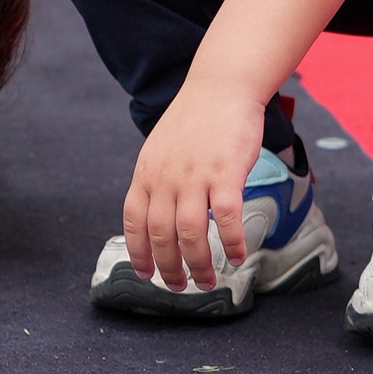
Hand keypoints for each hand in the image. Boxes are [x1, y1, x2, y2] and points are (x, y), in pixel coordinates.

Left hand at [123, 78, 264, 291]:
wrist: (220, 86)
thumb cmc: (194, 119)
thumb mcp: (160, 148)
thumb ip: (157, 180)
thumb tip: (158, 217)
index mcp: (146, 172)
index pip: (134, 221)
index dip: (138, 253)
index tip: (147, 274)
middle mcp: (166, 177)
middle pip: (161, 235)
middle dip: (170, 268)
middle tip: (180, 287)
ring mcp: (195, 176)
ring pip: (192, 233)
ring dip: (199, 264)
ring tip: (208, 281)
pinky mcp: (226, 173)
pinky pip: (227, 218)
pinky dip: (231, 243)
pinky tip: (237, 257)